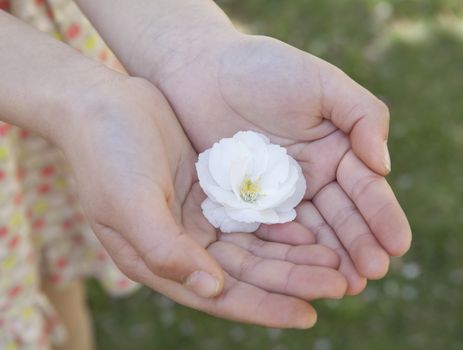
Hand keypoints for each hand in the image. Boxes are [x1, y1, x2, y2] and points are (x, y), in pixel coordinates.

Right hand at [59, 73, 345, 327]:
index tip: (308, 314)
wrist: (103, 103)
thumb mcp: (129, 203)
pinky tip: (312, 226)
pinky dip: (282, 222)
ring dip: (294, 255)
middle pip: (247, 272)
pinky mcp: (213, 190)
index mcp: (160, 258)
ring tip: (335, 259)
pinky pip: (255, 213)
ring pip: (257, 245)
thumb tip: (211, 290)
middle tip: (339, 284)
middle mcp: (184, 245)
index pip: (220, 294)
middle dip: (292, 280)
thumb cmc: (107, 154)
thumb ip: (166, 249)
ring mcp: (200, 217)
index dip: (264, 306)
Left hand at [151, 31, 411, 294]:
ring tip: (347, 286)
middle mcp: (313, 176)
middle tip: (373, 274)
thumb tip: (384, 166)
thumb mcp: (322, 83)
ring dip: (328, 259)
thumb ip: (362, 116)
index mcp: (337, 149)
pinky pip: (269, 232)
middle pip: (340, 217)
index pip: (365, 188)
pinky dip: (288, 253)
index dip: (382, 216)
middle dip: (359, 245)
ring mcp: (279, 193)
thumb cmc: (265, 69)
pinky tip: (301, 272)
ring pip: (309, 232)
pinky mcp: (246, 203)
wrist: (200, 70)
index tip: (398, 246)